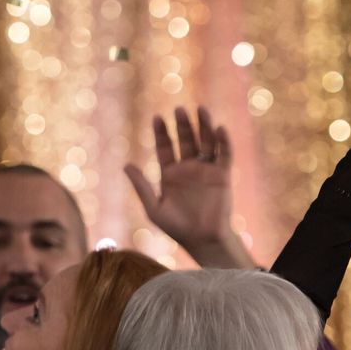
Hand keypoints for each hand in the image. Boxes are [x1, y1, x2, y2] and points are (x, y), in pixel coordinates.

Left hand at [125, 106, 251, 267]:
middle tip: (178, 109)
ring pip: (205, 142)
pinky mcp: (222, 176)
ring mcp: (206, 170)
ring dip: (204, 126)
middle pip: (186, 140)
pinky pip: (224, 155)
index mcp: (170, 174)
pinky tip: (218, 128)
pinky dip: (223, 141)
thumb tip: (126, 165)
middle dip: (182, 125)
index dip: (161, 133)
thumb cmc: (177, 228)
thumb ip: (141, 186)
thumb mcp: (154, 207)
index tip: (156, 117)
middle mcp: (188, 168)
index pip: (165, 147)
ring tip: (200, 109)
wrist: (203, 240)